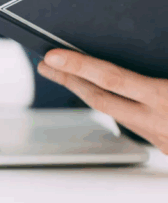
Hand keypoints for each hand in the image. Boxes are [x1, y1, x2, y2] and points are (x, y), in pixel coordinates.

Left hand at [39, 50, 167, 152]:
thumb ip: (162, 63)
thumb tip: (139, 55)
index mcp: (165, 98)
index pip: (111, 79)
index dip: (79, 66)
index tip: (53, 57)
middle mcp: (158, 121)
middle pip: (99, 100)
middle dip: (69, 80)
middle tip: (46, 66)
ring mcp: (161, 137)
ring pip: (114, 114)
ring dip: (90, 94)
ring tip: (69, 77)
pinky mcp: (167, 146)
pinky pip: (135, 124)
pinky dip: (118, 108)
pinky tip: (108, 96)